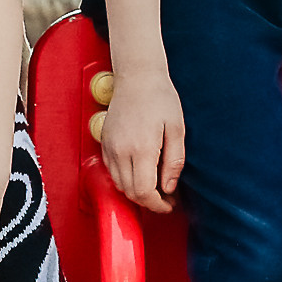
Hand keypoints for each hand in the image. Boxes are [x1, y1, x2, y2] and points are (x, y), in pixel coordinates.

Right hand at [99, 67, 185, 211]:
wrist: (137, 76)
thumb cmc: (160, 97)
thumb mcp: (177, 129)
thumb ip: (174, 161)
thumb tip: (169, 187)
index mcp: (141, 148)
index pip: (145, 192)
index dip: (157, 205)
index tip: (169, 205)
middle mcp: (121, 151)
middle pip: (131, 192)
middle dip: (149, 201)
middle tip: (166, 198)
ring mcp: (110, 147)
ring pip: (120, 185)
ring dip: (136, 192)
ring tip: (155, 186)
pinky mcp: (105, 143)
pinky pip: (112, 172)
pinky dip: (126, 179)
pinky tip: (140, 172)